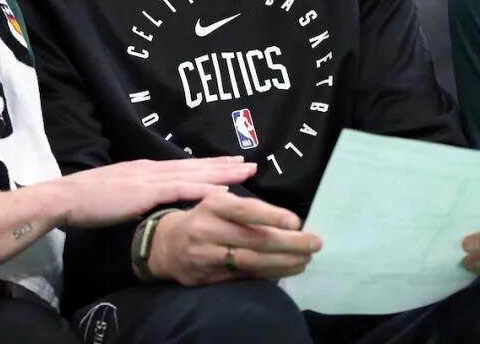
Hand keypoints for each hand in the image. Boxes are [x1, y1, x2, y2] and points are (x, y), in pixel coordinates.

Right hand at [43, 157, 256, 228]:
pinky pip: (181, 190)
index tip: (231, 163)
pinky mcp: (145, 191)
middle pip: (195, 166)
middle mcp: (151, 169)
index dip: (209, 165)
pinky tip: (222, 192)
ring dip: (222, 174)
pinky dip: (203, 190)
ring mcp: (149, 178)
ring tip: (246, 172)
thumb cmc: (87, 200)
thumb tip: (151, 206)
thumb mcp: (118, 195)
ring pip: (194, 175)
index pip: (184, 166)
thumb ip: (136, 197)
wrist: (66, 197)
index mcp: (145, 170)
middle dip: (224, 165)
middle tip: (251, 163)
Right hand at [147, 192, 320, 285]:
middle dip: (288, 243)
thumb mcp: (217, 202)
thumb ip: (247, 208)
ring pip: (250, 261)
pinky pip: (243, 276)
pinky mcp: (207, 276)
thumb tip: (290, 222)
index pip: (244, 210)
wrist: (166, 245)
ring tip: (305, 260)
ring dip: (283, 262)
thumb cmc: (203, 219)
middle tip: (314, 243)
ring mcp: (205, 255)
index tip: (296, 222)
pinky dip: (268, 274)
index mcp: (212, 206)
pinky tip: (286, 270)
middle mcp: (206, 230)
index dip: (271, 216)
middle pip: (253, 239)